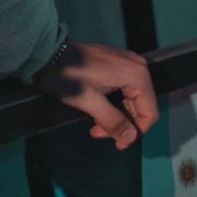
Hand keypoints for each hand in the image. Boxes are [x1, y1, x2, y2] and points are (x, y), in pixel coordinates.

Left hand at [35, 35, 157, 148]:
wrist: (47, 53)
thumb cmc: (66, 75)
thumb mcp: (89, 102)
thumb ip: (112, 121)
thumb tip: (130, 138)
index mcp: (136, 75)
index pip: (149, 113)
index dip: (135, 132)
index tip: (117, 144)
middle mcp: (138, 66)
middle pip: (141, 107)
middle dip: (122, 124)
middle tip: (98, 132)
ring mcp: (127, 63)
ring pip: (131, 100)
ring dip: (115, 116)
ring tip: (95, 125)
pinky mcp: (117, 64)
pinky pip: (124, 90)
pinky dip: (113, 104)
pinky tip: (97, 112)